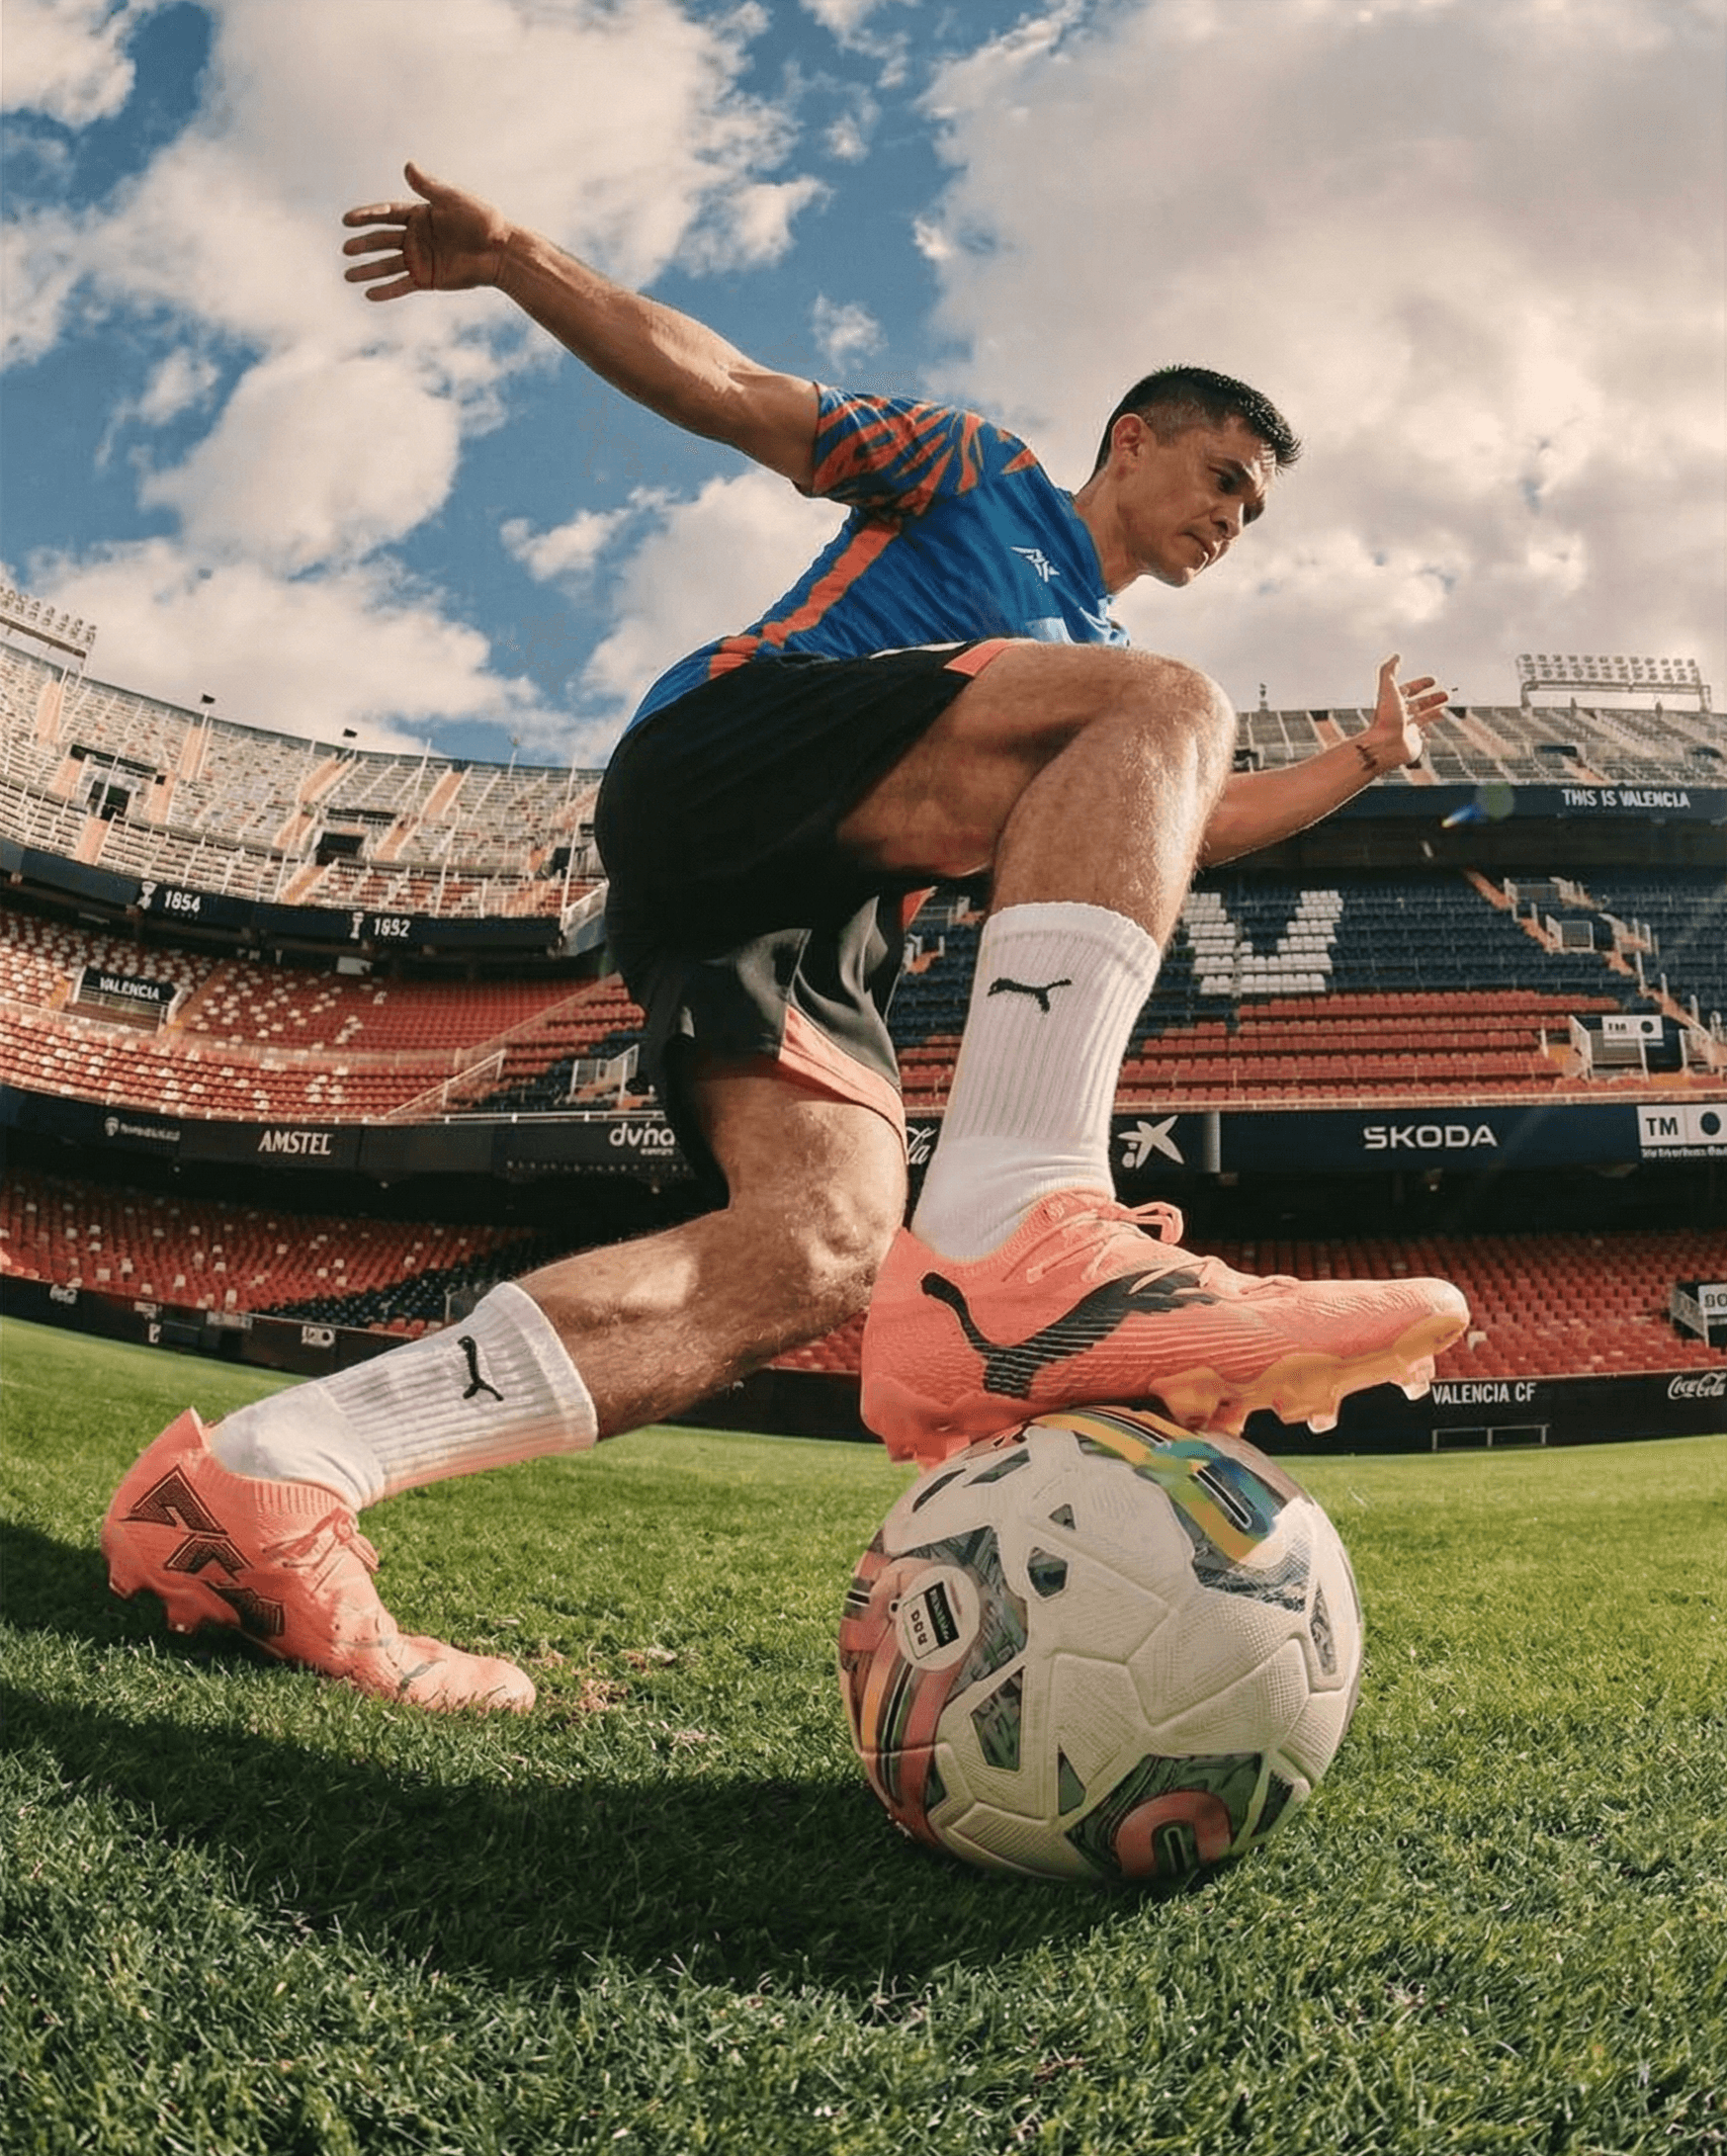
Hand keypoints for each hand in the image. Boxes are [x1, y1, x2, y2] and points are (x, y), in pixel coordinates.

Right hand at [340, 162, 512, 299]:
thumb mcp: (453, 199)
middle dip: (363, 245)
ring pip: (387, 265)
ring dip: (368, 270)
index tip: (347, 220)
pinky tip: (368, 295)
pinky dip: (386, 291)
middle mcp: (417, 237)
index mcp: (420, 214)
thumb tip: (407, 165)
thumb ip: (428, 187)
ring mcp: (421, 259)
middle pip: (382, 240)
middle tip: (345, 249)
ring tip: (347, 276)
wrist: (501, 252)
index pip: (386, 214)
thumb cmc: (480, 220)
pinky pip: (402, 285)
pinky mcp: (428, 279)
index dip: (366, 216)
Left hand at [1359, 653, 1448, 770]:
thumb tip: (1396, 656)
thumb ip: (1389, 670)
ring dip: (1435, 711)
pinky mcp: (1413, 743)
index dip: (1421, 684)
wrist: (1384, 746)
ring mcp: (1406, 729)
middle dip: (1433, 698)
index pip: (1409, 690)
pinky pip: (1423, 735)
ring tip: (1446, 706)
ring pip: (1423, 718)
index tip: (1433, 680)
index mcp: (1393, 702)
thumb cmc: (1386, 718)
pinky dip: (1430, 729)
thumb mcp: (1387, 688)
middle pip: (1418, 704)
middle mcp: (1399, 716)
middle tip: (1448, 693)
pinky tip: (1435, 727)